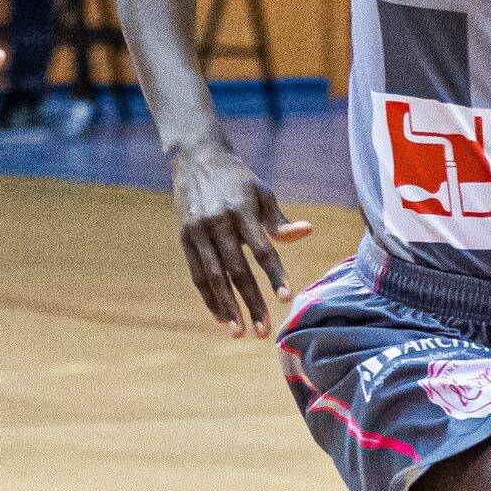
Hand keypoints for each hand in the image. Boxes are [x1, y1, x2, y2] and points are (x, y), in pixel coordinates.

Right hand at [168, 139, 309, 337]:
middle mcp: (218, 222)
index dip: (274, 275)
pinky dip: (209, 297)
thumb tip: (306, 232)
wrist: (196, 158)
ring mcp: (198, 231)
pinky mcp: (184, 237)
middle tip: (263, 331)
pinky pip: (197, 274)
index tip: (286, 298)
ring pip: (214, 277)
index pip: (262, 249)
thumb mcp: (262, 192)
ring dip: (227, 307)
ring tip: (239, 332)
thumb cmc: (237, 179)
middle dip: (251, 302)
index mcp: (241, 210)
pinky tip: (221, 316)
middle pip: (237, 270)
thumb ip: (279, 220)